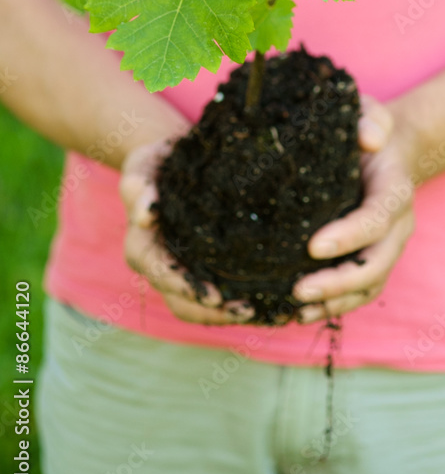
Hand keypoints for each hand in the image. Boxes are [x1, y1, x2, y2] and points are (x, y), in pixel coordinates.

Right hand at [120, 140, 254, 324]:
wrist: (176, 159)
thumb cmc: (157, 161)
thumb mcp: (143, 165)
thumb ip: (139, 186)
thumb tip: (144, 216)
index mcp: (143, 247)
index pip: (161, 275)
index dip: (186, 288)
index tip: (215, 297)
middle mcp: (162, 267)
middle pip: (183, 303)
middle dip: (214, 312)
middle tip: (248, 310)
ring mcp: (185, 271)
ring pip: (203, 308)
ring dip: (232, 314)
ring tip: (267, 311)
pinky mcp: (209, 269)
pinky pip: (224, 296)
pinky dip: (245, 303)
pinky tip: (276, 303)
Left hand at [291, 95, 415, 322]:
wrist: (387, 150)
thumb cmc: (368, 130)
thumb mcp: (371, 112)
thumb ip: (372, 118)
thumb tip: (367, 139)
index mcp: (395, 189)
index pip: (377, 218)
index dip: (349, 236)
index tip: (313, 246)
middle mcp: (397, 224)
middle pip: (377, 263)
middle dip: (340, 281)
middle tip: (299, 288)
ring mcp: (387, 246)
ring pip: (370, 284)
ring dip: (335, 301)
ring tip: (295, 308)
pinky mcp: (372, 259)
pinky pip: (359, 291)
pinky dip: (334, 306)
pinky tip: (300, 313)